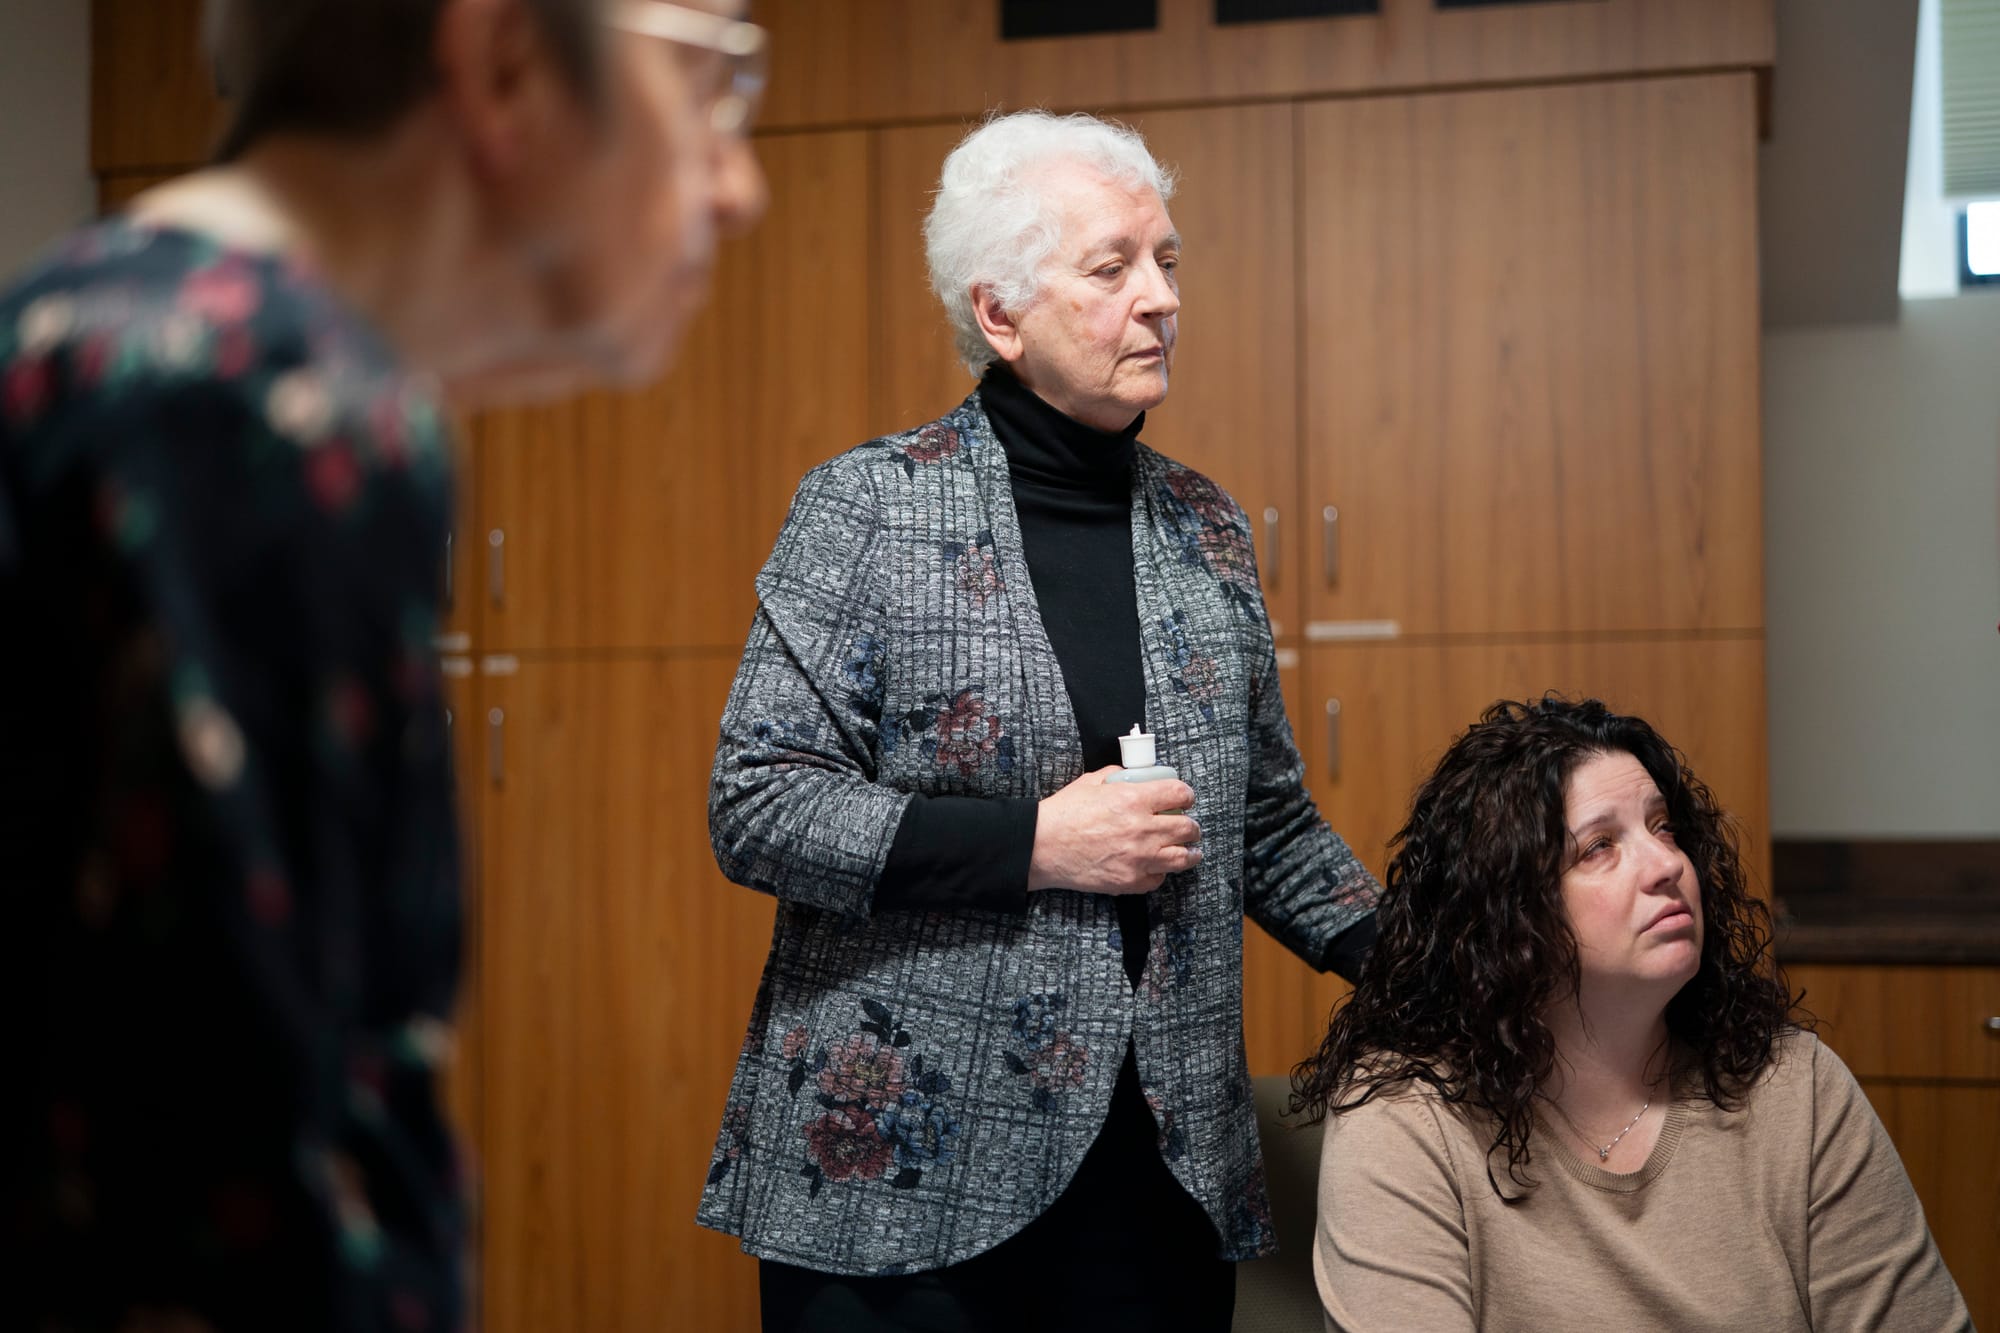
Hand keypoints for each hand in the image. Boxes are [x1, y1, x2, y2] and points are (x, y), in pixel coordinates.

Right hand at [1027, 766, 1201, 895]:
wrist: (1042, 846)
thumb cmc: (1063, 814)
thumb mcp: (1092, 782)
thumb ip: (1118, 775)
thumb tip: (1135, 775)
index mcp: (1134, 800)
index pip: (1179, 794)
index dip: (1187, 795)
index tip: (1185, 798)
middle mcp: (1142, 829)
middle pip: (1187, 828)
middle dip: (1191, 826)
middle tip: (1189, 827)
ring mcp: (1138, 858)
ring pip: (1182, 858)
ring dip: (1190, 852)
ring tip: (1190, 850)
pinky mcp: (1130, 881)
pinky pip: (1158, 879)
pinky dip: (1160, 872)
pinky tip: (1156, 866)